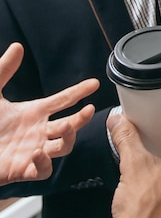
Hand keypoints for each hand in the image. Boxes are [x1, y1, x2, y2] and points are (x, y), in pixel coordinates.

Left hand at [0, 43, 97, 185]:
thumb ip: (3, 70)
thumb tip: (17, 47)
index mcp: (33, 113)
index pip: (63, 100)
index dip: (79, 91)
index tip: (94, 83)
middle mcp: (37, 132)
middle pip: (69, 125)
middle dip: (81, 118)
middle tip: (88, 110)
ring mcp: (31, 152)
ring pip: (62, 147)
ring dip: (68, 137)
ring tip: (66, 126)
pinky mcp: (20, 170)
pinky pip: (41, 171)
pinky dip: (43, 164)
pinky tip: (37, 153)